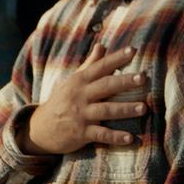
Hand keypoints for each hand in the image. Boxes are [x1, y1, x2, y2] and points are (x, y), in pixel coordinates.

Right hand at [23, 44, 146, 155]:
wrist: (39, 129)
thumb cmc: (61, 101)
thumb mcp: (72, 81)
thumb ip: (90, 64)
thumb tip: (102, 45)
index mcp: (80, 81)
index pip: (100, 66)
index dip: (116, 58)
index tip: (133, 50)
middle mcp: (80, 96)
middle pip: (106, 86)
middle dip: (125, 81)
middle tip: (143, 77)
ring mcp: (81, 115)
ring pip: (106, 110)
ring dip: (125, 109)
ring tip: (143, 108)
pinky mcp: (81, 134)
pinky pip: (101, 135)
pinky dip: (116, 137)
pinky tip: (130, 138)